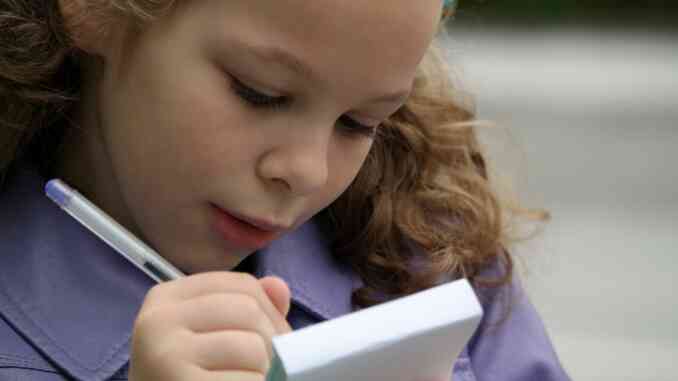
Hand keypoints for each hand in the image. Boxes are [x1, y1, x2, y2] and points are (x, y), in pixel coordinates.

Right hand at [128, 272, 291, 380]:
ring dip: (263, 370)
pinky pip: (247, 380)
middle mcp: (158, 320)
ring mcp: (166, 354)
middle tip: (266, 366)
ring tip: (247, 379)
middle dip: (270, 341)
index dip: (270, 312)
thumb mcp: (207, 336)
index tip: (271, 338)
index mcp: (166, 298)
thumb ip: (244, 309)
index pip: (242, 285)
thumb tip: (279, 286)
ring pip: (252, 347)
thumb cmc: (187, 376)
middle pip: (249, 311)